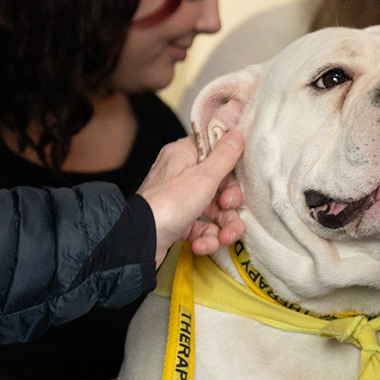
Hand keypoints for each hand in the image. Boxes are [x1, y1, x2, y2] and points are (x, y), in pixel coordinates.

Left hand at [137, 128, 244, 266]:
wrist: (140, 240)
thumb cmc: (168, 203)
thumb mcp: (203, 176)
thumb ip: (224, 156)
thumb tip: (236, 134)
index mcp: (184, 155)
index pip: (215, 151)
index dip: (230, 164)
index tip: (239, 175)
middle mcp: (181, 175)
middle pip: (220, 184)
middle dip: (230, 202)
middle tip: (227, 206)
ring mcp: (180, 201)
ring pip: (215, 211)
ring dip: (225, 227)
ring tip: (224, 238)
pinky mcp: (179, 223)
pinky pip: (202, 229)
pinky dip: (206, 239)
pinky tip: (200, 245)